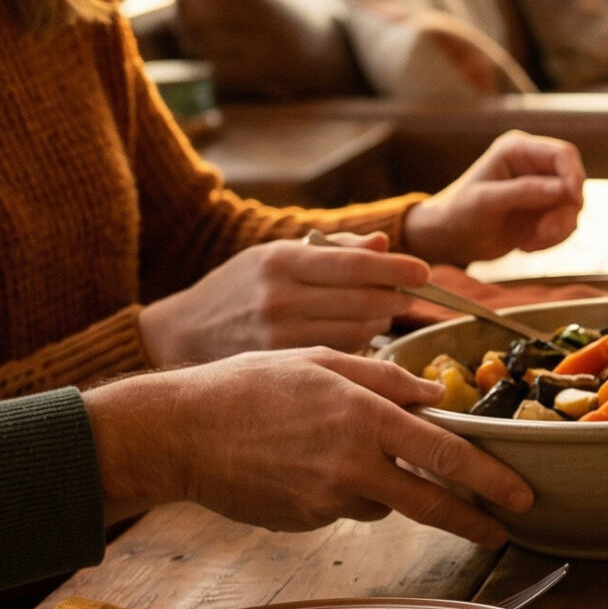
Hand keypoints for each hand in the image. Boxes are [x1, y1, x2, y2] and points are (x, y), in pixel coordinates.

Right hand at [84, 348, 532, 546]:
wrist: (178, 433)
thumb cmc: (248, 387)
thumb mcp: (320, 362)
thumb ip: (384, 379)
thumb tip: (435, 396)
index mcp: (364, 417)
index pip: (445, 455)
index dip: (490, 479)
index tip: (521, 496)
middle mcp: (353, 463)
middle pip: (431, 502)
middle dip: (474, 520)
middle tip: (504, 531)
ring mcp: (328, 498)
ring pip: (383, 502)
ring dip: (382, 487)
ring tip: (329, 452)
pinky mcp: (306, 520)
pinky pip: (344, 508)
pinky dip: (340, 492)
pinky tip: (302, 467)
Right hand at [138, 232, 426, 364]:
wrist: (183, 333)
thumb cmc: (238, 288)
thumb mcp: (276, 255)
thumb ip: (333, 249)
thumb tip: (383, 244)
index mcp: (280, 261)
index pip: (353, 264)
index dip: (396, 269)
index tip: (424, 272)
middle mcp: (280, 298)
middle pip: (364, 301)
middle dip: (394, 298)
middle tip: (404, 295)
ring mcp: (281, 335)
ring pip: (359, 331)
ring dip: (379, 322)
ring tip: (376, 313)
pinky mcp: (283, 364)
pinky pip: (341, 355)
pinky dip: (358, 345)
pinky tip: (352, 336)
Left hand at [402, 130, 584, 266]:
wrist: (451, 240)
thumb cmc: (459, 214)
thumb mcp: (486, 201)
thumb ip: (524, 192)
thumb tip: (563, 189)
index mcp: (518, 150)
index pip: (563, 154)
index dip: (574, 176)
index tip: (572, 202)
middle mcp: (533, 166)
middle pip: (574, 181)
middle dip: (564, 210)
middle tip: (543, 232)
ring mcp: (541, 190)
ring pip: (573, 206)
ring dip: (558, 229)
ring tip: (530, 243)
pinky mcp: (544, 212)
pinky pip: (567, 224)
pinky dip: (553, 239)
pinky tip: (526, 245)